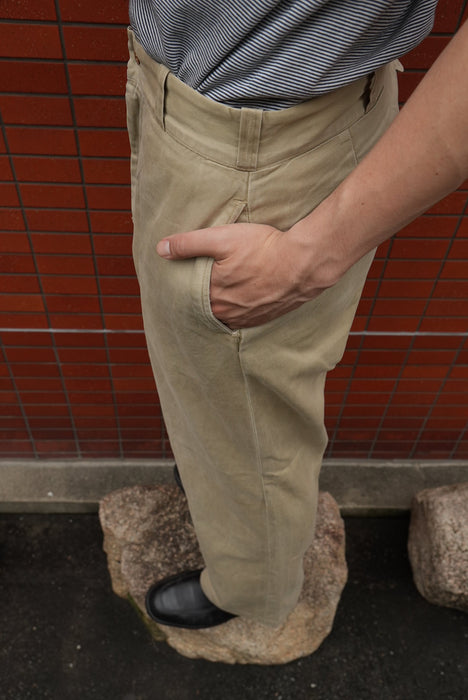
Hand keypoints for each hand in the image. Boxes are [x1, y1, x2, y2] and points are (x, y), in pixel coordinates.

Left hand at [156, 222, 328, 328]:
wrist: (304, 263)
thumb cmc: (263, 248)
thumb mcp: (222, 238)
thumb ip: (189, 244)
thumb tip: (160, 249)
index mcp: (212, 298)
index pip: (187, 296)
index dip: (182, 288)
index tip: (178, 280)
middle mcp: (227, 313)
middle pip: (205, 308)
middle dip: (199, 298)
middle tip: (196, 286)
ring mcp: (247, 318)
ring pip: (224, 315)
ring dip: (219, 306)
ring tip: (217, 292)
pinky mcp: (264, 317)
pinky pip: (243, 318)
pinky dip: (237, 310)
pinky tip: (239, 299)